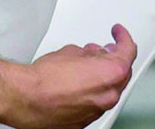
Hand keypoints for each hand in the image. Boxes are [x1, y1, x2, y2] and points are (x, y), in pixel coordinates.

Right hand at [0, 24, 136, 128]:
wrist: (27, 99)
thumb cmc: (44, 79)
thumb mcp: (70, 52)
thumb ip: (87, 54)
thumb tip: (89, 56)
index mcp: (109, 74)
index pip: (127, 53)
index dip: (123, 39)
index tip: (119, 34)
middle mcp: (108, 95)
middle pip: (121, 74)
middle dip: (113, 59)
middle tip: (105, 49)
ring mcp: (98, 110)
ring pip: (109, 90)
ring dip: (102, 76)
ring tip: (87, 65)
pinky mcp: (85, 121)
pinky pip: (95, 103)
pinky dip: (91, 92)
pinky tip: (78, 84)